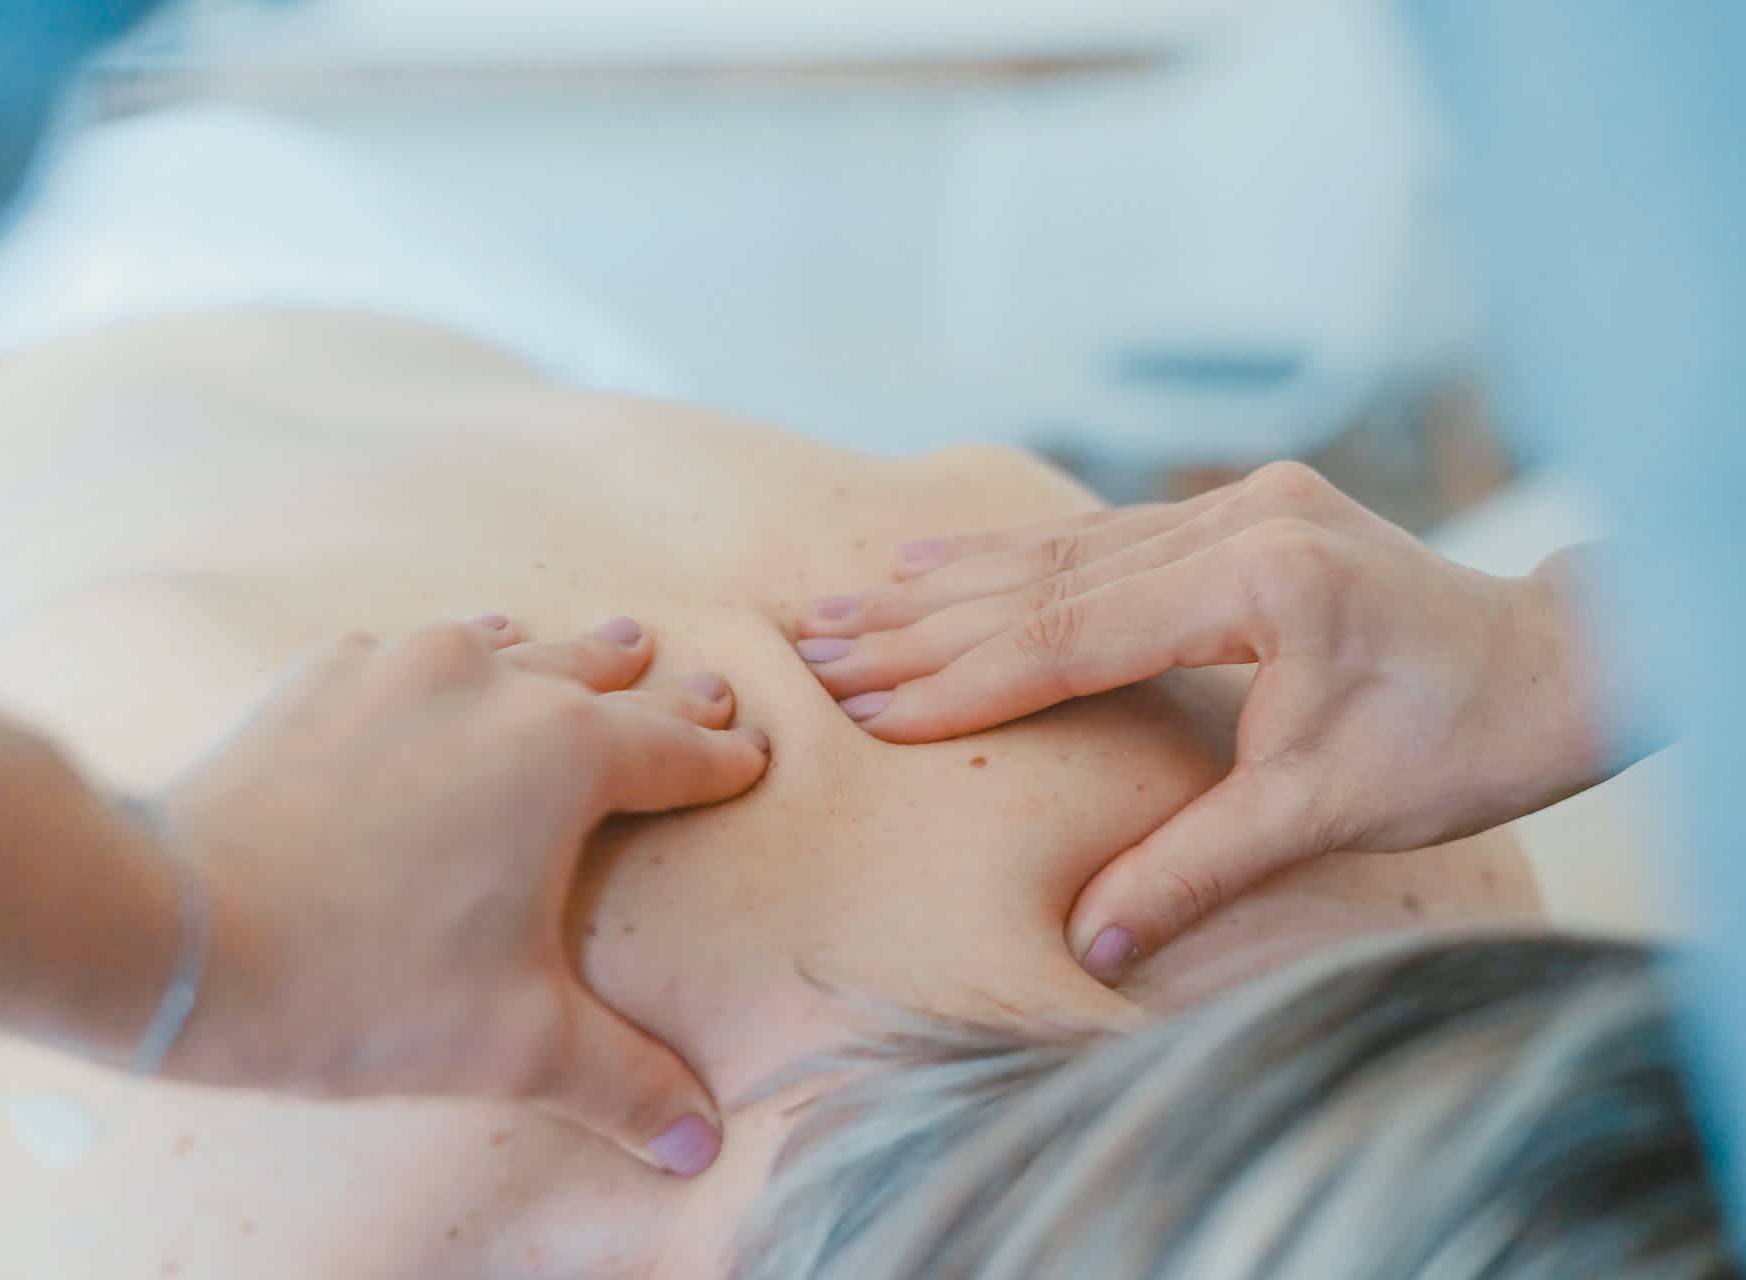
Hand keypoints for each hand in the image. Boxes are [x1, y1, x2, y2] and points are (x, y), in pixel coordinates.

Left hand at [150, 614, 768, 1174]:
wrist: (176, 930)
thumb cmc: (359, 984)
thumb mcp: (513, 1044)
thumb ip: (622, 1082)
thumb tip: (698, 1142)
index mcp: (566, 755)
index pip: (676, 750)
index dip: (721, 758)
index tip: (751, 754)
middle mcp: (495, 683)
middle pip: (604, 676)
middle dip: (659, 690)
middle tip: (701, 683)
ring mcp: (401, 666)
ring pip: (510, 643)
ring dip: (561, 656)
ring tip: (602, 646)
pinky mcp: (323, 675)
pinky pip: (412, 649)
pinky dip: (452, 662)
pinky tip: (445, 669)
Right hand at [796, 462, 1611, 980]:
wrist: (1556, 664)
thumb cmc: (1458, 741)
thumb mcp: (1323, 812)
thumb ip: (1194, 867)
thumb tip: (1093, 944)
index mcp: (1258, 582)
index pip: (1070, 637)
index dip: (961, 679)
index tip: (866, 704)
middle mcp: (1240, 520)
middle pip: (1047, 579)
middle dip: (923, 620)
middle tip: (815, 640)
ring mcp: (1241, 505)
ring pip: (1066, 548)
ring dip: (953, 580)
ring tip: (851, 596)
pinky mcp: (1244, 511)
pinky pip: (1104, 534)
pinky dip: (1019, 558)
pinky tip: (948, 559)